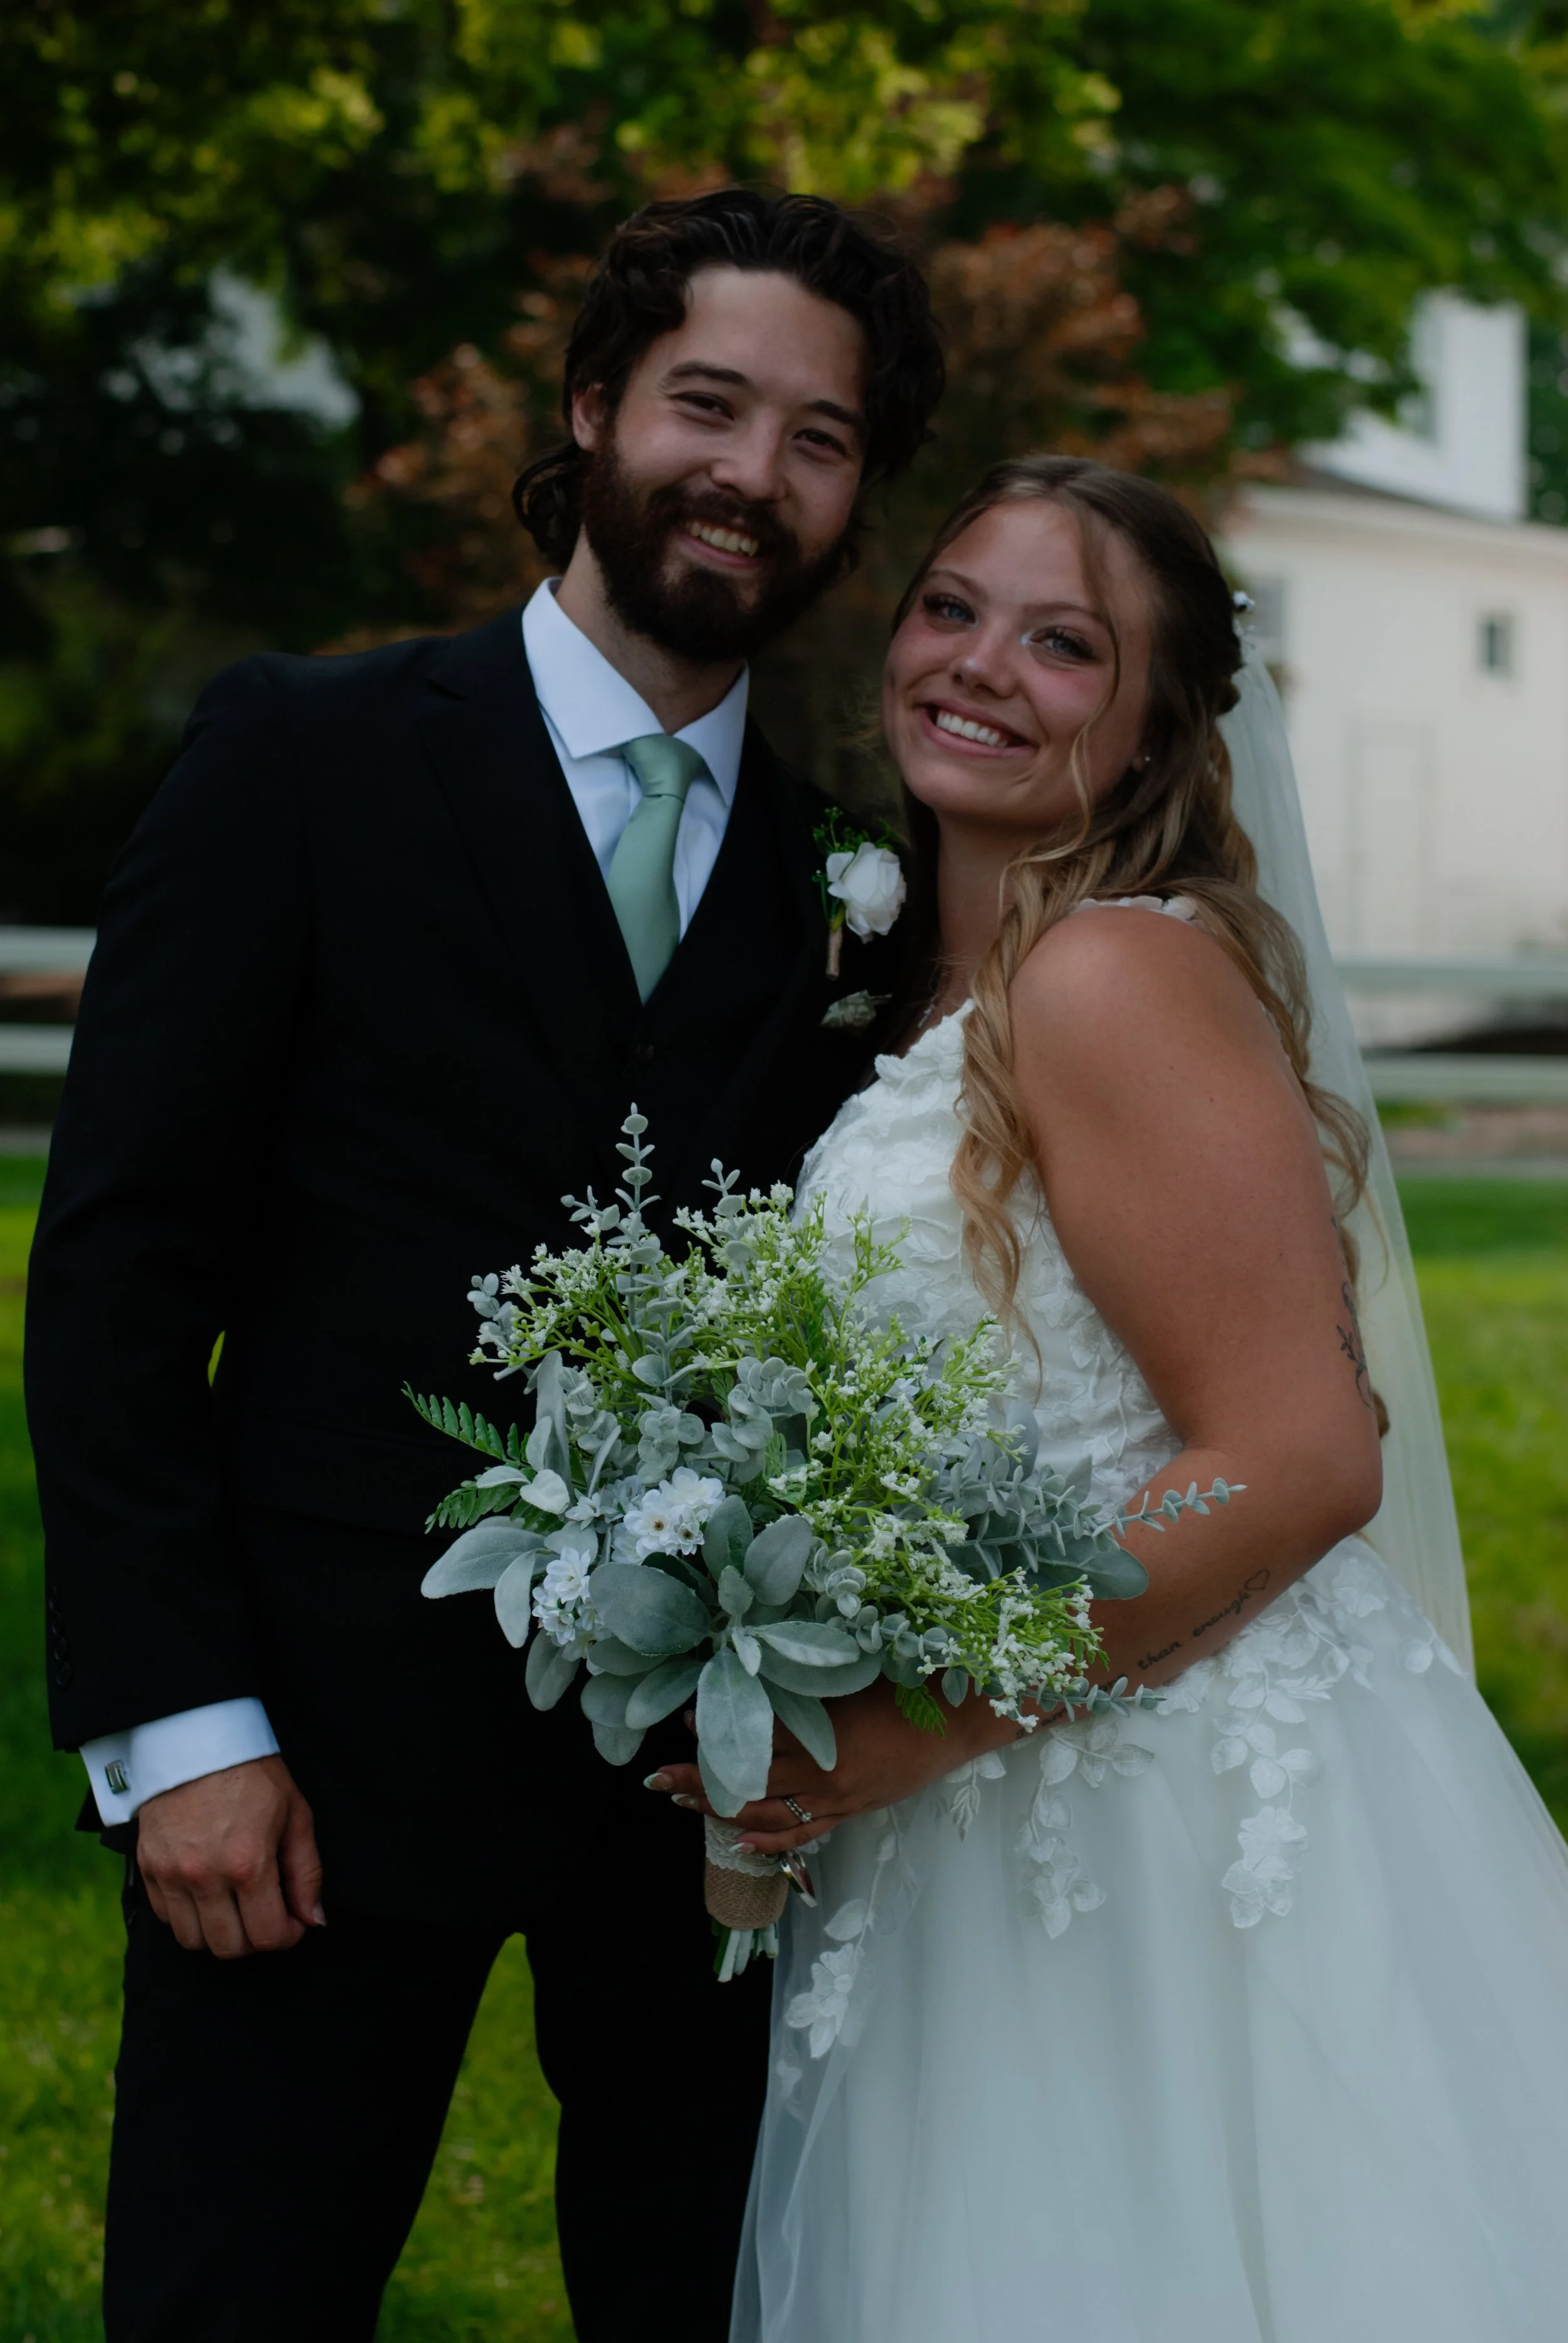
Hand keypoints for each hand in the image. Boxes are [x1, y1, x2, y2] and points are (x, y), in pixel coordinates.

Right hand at [135, 1754, 324, 1959]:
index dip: (286, 1936)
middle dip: (253, 1939)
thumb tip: (313, 1920)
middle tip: (264, 1914)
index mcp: (248, 1864)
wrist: (196, 1740)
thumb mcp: (295, 1814)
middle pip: (228, 1947)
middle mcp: (206, 1877)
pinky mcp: (147, 1868)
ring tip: (234, 1907)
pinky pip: (165, 1917)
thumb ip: (307, 1872)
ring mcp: (171, 1875)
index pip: (266, 1936)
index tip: (291, 1922)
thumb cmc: (253, 1774)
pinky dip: (186, 1916)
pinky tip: (205, 1893)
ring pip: (192, 1940)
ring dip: (218, 1933)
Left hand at [649, 1679, 1019, 1854]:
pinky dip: (769, 1842)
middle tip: (658, 1780)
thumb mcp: (849, 1680)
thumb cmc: (905, 1689)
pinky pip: (803, 1834)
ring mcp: (834, 1797)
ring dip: (722, 1810)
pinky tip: (741, 1843)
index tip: (684, 1724)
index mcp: (818, 1730)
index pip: (752, 1737)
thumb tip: (760, 1682)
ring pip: (766, 1814)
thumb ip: (806, 1688)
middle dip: (697, 1781)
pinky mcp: (851, 1811)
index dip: (714, 1735)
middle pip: (746, 1782)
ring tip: (683, 1804)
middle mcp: (819, 1770)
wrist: (956, 1722)